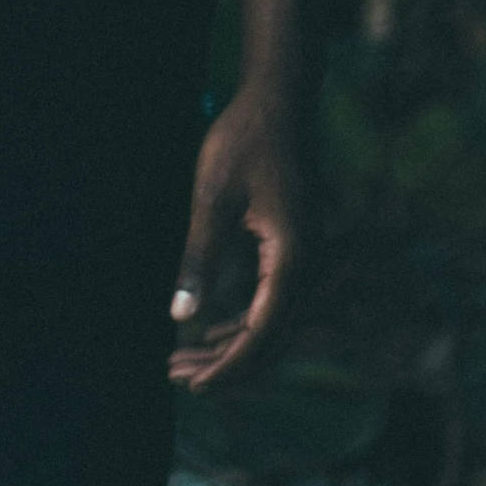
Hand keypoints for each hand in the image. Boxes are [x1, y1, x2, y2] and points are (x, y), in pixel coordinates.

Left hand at [167, 85, 300, 392]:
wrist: (280, 100)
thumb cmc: (244, 141)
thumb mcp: (212, 197)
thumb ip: (199, 259)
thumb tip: (180, 317)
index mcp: (293, 258)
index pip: (262, 334)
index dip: (227, 365)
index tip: (192, 385)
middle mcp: (308, 266)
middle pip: (270, 339)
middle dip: (225, 365)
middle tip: (176, 377)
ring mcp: (306, 259)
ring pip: (271, 323)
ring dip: (231, 346)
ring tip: (183, 360)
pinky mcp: (295, 249)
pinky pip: (273, 301)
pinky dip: (243, 322)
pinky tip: (210, 330)